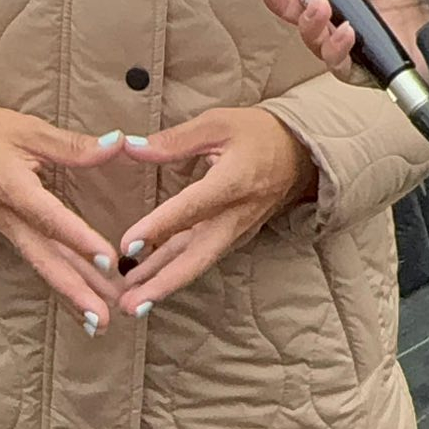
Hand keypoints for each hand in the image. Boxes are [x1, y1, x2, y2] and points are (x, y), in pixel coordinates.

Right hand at [0, 110, 124, 333]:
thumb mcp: (29, 130)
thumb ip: (73, 144)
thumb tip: (117, 142)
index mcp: (14, 187)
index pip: (49, 217)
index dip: (78, 238)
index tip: (108, 259)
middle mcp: (10, 217)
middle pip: (45, 259)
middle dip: (75, 290)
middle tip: (103, 317)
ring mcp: (9, 231)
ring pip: (44, 267)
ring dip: (72, 295)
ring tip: (101, 322)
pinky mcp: (12, 235)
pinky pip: (39, 263)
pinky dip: (61, 285)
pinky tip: (81, 305)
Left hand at [116, 108, 315, 312]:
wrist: (301, 153)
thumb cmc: (258, 133)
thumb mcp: (217, 124)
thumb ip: (174, 140)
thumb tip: (132, 146)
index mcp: (232, 183)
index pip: (190, 209)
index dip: (158, 227)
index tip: (127, 245)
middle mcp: (235, 215)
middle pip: (197, 257)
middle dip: (162, 284)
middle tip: (129, 305)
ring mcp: (236, 230)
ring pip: (195, 262)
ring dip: (163, 283)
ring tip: (129, 301)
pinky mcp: (233, 236)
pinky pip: (200, 256)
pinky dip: (173, 270)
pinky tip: (147, 279)